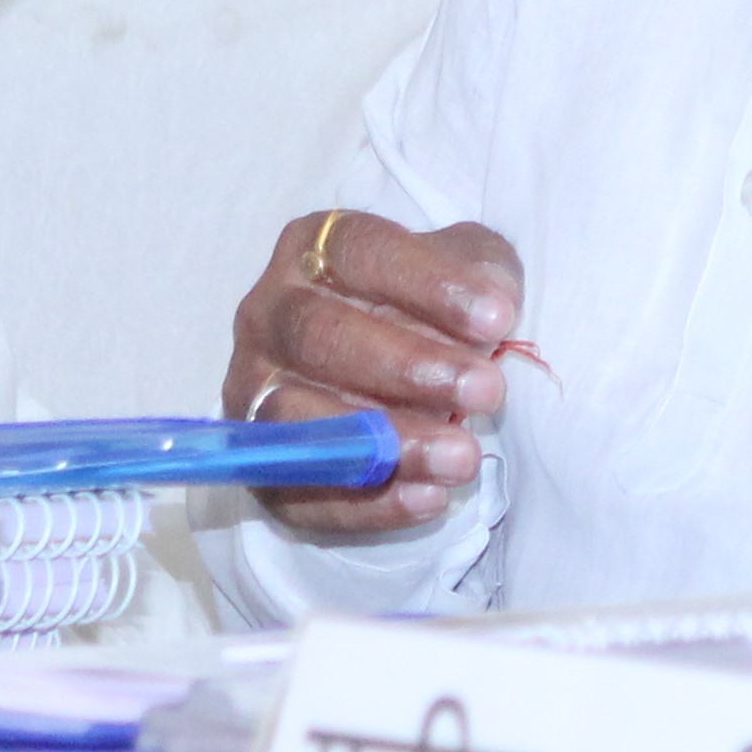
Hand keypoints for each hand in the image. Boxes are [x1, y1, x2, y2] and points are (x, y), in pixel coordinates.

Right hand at [224, 208, 525, 539]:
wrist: (393, 375)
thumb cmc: (429, 309)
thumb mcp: (465, 271)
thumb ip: (482, 275)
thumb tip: (492, 310)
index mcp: (314, 249)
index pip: (360, 252)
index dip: (428, 285)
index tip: (498, 319)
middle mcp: (269, 313)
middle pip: (320, 334)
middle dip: (409, 367)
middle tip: (486, 392)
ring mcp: (252, 390)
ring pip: (298, 418)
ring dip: (386, 442)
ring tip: (461, 456)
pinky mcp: (258, 465)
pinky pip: (299, 492)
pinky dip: (366, 503)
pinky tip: (428, 498)